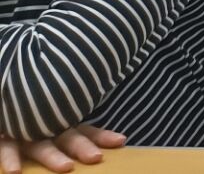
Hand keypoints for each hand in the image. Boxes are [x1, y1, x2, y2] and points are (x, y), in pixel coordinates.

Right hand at [0, 126, 124, 172]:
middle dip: (83, 147)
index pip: (85, 131)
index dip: (101, 136)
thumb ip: (75, 135)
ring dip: (53, 156)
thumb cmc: (30, 121)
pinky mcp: (3, 138)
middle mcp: (46, 128)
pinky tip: (14, 172)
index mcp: (61, 126)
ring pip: (40, 145)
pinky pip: (6, 149)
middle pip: (67, 137)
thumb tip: (112, 143)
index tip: (121, 141)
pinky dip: (10, 159)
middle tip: (96, 157)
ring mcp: (24, 132)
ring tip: (67, 168)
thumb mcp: (53, 127)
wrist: (7, 107)